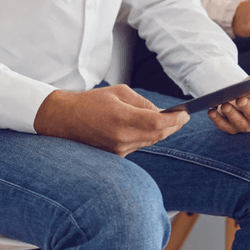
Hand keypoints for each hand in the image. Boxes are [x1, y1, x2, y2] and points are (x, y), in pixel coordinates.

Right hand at [33, 85, 189, 156]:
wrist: (63, 120)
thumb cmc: (91, 102)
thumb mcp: (119, 92)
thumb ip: (143, 103)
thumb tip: (162, 112)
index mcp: (122, 118)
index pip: (158, 122)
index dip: (175, 119)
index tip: (185, 114)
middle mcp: (121, 137)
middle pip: (158, 135)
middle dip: (173, 126)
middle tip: (183, 118)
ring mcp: (118, 149)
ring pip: (150, 141)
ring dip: (162, 132)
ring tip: (171, 121)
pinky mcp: (115, 156)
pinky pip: (139, 146)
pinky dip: (148, 137)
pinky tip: (152, 129)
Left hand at [207, 81, 249, 133]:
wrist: (235, 97)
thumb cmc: (249, 90)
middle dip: (247, 108)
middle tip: (241, 99)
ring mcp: (244, 126)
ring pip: (238, 123)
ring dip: (231, 114)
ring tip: (224, 104)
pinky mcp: (230, 129)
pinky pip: (224, 126)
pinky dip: (217, 120)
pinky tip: (211, 111)